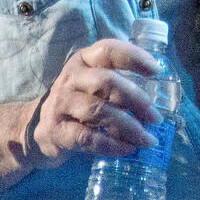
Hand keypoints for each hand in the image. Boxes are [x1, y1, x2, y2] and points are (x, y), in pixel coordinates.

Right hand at [27, 38, 164, 166]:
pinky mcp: (56, 131)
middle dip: (136, 99)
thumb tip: (161, 99)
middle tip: (156, 117)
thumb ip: (118, 84)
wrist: (38, 128)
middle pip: (107, 82)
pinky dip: (111, 145)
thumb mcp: (92, 84)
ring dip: (128, 126)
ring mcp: (61, 104)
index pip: (109, 50)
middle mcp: (70, 78)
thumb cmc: (77, 102)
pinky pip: (87, 138)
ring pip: (98, 111)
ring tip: (147, 138)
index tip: (157, 70)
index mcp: (83, 61)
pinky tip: (127, 149)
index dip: (134, 57)